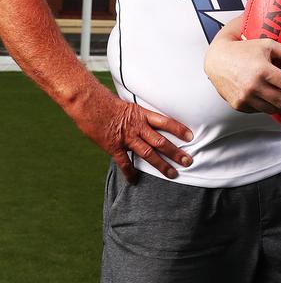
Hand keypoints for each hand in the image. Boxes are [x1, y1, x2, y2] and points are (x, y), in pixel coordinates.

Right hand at [67, 83, 193, 183]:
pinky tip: (134, 180)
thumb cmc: (106, 101)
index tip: (191, 136)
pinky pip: (124, 162)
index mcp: (142, 114)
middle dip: (175, 152)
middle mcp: (137, 127)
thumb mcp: (128, 105)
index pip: (165, 122)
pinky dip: (130, 172)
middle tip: (188, 160)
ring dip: (161, 164)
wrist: (88, 103)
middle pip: (161, 141)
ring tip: (172, 173)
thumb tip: (145, 120)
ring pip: (148, 153)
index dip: (179, 129)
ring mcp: (126, 138)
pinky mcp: (113, 146)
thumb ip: (138, 115)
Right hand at [205, 31, 280, 114]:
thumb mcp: (267, 46)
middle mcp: (254, 86)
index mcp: (263, 70)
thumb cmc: (245, 50)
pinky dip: (269, 107)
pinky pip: (259, 110)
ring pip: (272, 108)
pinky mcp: (239, 105)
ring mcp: (245, 98)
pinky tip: (274, 102)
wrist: (217, 60)